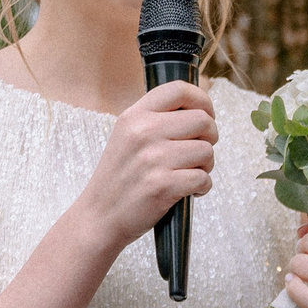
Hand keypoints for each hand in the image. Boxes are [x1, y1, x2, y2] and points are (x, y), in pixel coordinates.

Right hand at [83, 81, 215, 248]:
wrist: (98, 217)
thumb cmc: (119, 178)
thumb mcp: (127, 137)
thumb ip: (156, 120)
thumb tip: (200, 108)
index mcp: (134, 116)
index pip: (180, 90)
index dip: (202, 101)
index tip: (206, 115)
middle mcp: (143, 132)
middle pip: (203, 120)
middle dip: (209, 138)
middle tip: (198, 153)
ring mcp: (153, 159)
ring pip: (207, 151)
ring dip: (206, 166)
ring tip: (189, 174)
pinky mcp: (162, 185)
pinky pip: (204, 178)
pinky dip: (202, 187)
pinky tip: (188, 191)